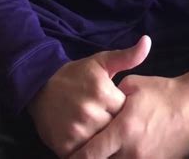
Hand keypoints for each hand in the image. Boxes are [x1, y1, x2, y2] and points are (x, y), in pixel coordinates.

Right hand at [28, 35, 151, 156]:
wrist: (40, 85)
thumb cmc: (76, 74)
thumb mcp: (101, 61)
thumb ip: (127, 56)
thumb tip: (147, 41)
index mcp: (103, 92)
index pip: (126, 112)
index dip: (124, 113)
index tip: (117, 108)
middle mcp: (91, 112)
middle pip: (115, 130)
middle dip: (114, 127)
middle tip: (106, 120)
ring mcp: (77, 130)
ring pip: (102, 145)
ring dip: (102, 141)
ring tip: (98, 130)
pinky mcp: (65, 146)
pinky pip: (86, 156)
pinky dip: (88, 152)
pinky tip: (87, 140)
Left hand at [70, 59, 188, 158]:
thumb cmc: (162, 92)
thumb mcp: (133, 87)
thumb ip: (111, 99)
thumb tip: (99, 108)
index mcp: (123, 129)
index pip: (90, 154)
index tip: (67, 158)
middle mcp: (132, 151)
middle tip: (85, 154)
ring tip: (106, 152)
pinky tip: (123, 154)